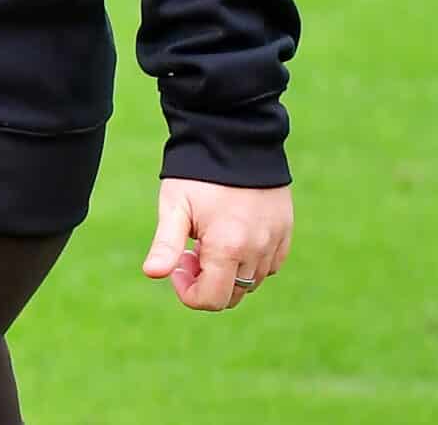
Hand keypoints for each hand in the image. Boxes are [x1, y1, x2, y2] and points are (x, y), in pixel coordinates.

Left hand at [141, 178, 291, 310]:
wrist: (235, 138)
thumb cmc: (198, 174)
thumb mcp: (175, 206)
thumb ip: (166, 244)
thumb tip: (152, 274)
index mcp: (228, 247)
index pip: (212, 299)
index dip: (188, 293)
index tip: (178, 265)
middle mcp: (257, 250)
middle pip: (233, 295)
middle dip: (207, 283)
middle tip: (191, 251)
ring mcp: (275, 242)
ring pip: (252, 281)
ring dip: (229, 272)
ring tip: (211, 238)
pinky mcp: (285, 232)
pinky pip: (270, 264)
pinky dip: (250, 261)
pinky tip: (233, 235)